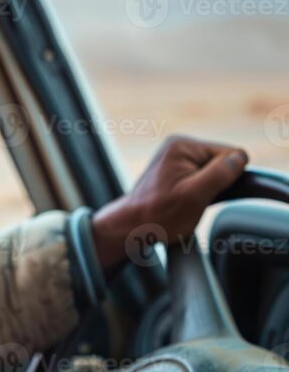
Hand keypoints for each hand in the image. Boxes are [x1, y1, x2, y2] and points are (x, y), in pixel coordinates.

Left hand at [91, 135, 248, 267]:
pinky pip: (201, 179)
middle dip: (215, 184)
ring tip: (185, 202)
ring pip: (213, 174)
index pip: (230, 154)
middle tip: (193, 201)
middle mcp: (178, 146)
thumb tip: (240, 157)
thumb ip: (220, 173)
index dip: (226, 178)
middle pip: (221, 163)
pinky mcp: (175, 170)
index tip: (204, 193)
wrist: (131, 226)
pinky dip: (198, 192)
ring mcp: (175, 158)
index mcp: (183, 145)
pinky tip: (183, 201)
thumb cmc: (158, 214)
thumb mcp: (195, 195)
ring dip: (206, 190)